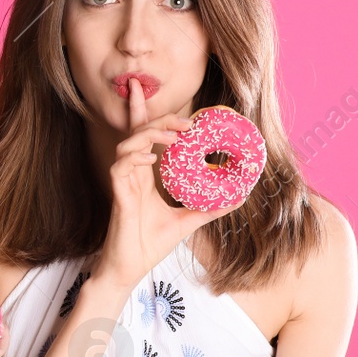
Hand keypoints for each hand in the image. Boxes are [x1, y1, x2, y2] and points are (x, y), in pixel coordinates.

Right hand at [93, 79, 230, 290]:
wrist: (129, 268)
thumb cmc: (150, 244)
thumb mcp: (188, 221)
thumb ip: (210, 208)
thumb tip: (239, 196)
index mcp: (144, 174)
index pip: (141, 134)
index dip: (139, 110)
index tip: (141, 87)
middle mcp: (132, 172)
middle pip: (138, 132)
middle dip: (158, 118)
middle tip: (186, 122)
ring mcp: (123, 181)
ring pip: (129, 143)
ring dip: (151, 134)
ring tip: (174, 136)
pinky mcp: (118, 194)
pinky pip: (121, 166)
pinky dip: (135, 156)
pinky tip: (150, 157)